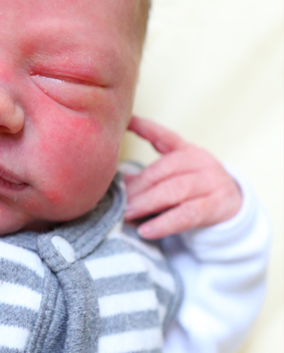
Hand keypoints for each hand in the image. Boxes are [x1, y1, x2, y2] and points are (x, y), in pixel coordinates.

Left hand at [124, 116, 242, 238]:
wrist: (234, 208)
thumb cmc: (195, 190)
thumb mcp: (175, 177)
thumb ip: (150, 177)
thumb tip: (119, 183)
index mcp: (187, 150)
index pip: (164, 136)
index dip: (146, 128)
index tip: (127, 121)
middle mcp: (200, 162)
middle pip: (163, 170)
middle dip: (138, 186)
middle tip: (119, 199)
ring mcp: (210, 183)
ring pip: (174, 191)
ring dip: (146, 203)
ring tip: (126, 213)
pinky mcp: (215, 206)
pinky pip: (186, 215)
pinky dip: (163, 224)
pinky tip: (145, 231)